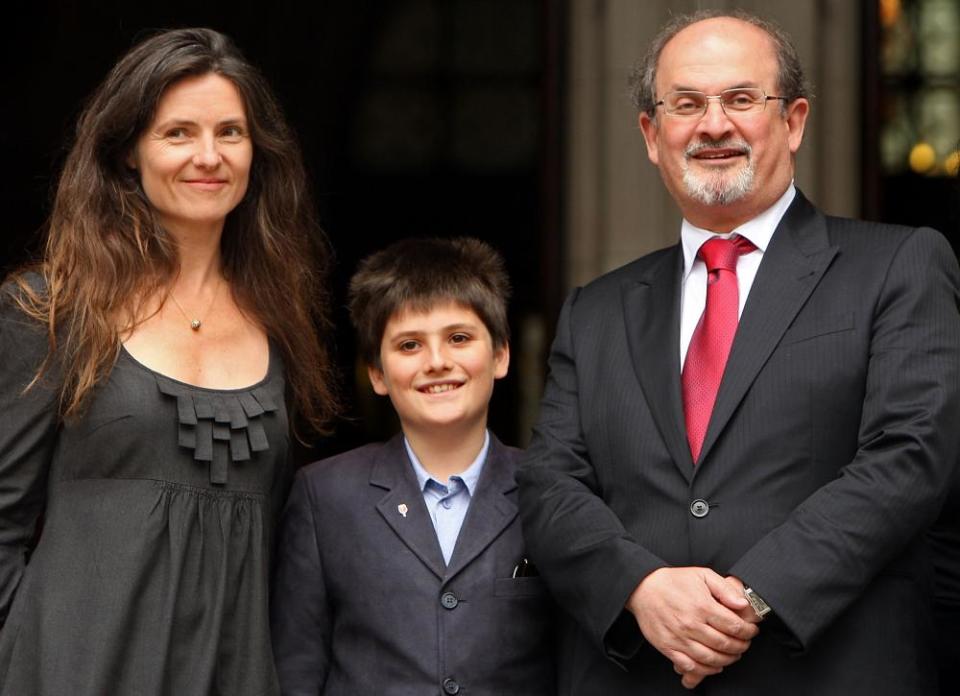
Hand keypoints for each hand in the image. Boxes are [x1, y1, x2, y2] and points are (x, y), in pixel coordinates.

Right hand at [625, 567, 759, 688]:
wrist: (642, 588)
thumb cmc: (674, 581)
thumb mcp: (702, 575)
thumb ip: (725, 588)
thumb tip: (742, 604)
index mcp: (702, 606)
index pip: (734, 626)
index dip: (748, 631)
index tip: (751, 631)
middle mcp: (691, 624)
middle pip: (725, 644)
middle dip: (741, 646)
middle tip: (744, 643)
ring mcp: (679, 638)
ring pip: (711, 659)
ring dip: (727, 659)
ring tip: (733, 654)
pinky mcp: (668, 647)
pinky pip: (691, 666)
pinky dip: (706, 670)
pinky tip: (714, 664)